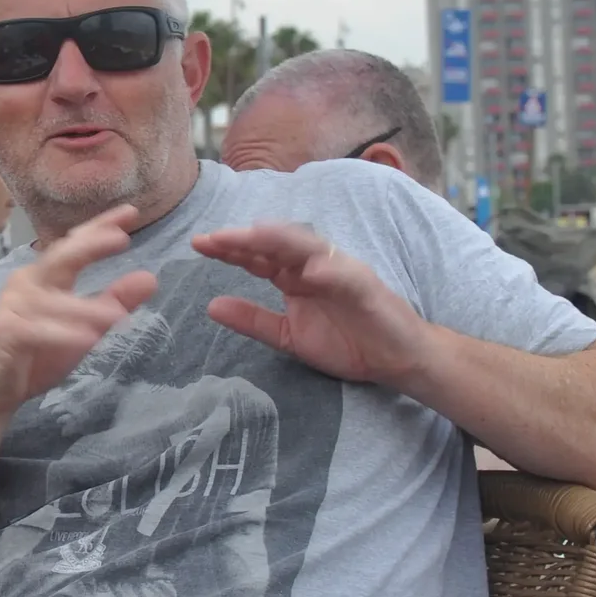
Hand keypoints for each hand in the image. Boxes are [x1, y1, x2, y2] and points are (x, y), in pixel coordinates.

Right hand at [0, 206, 156, 421]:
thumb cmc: (34, 357)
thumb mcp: (83, 329)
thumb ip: (112, 303)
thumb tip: (149, 278)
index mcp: (44, 278)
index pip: (73, 245)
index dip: (100, 227)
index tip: (130, 212)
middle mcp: (26, 283)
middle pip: (59, 257)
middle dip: (89, 245)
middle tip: (121, 238)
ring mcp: (11, 305)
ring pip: (52, 300)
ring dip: (85, 309)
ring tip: (118, 316)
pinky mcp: (3, 331)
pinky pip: (36, 329)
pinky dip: (62, 333)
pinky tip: (87, 339)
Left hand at [191, 223, 431, 387]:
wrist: (396, 360)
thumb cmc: (347, 342)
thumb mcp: (288, 336)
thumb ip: (253, 320)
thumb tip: (211, 306)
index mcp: (295, 277)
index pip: (258, 257)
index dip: (230, 249)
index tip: (199, 244)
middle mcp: (315, 267)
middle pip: (278, 245)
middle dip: (247, 239)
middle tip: (216, 237)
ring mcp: (342, 273)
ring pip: (310, 249)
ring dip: (283, 241)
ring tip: (255, 236)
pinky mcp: (367, 288)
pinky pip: (347, 275)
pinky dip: (329, 271)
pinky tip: (309, 271)